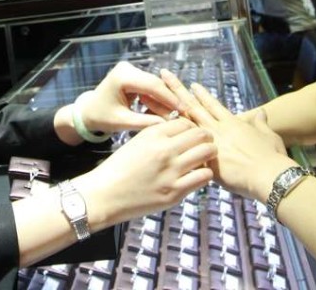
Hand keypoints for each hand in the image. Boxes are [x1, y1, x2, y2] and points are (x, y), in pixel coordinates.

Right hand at [73, 118, 214, 227]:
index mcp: (153, 134)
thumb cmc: (119, 168)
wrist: (105, 194)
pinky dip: (205, 173)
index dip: (193, 127)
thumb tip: (183, 129)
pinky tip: (198, 174)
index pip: (186, 122)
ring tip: (205, 158)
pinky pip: (204, 176)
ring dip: (210, 154)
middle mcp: (164, 150)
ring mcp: (171, 172)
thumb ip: (159, 134)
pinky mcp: (174, 192)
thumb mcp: (137, 141)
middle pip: (201, 134)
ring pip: (207, 153)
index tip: (193, 134)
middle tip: (206, 144)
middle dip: (207, 138)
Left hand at [77, 61, 182, 133]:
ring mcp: (131, 70)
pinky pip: (150, 86)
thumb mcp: (123, 123)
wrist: (88, 111)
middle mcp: (128, 68)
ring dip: (166, 98)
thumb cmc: (101, 117)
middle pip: (155, 83)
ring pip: (155, 84)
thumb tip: (169, 124)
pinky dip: (158, 97)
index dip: (169, 97)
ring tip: (178, 112)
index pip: (152, 85)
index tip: (183, 109)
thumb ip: (145, 122)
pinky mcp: (133, 75)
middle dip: (170, 98)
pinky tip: (167, 109)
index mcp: (122, 77)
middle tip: (185, 113)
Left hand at [160, 69, 294, 201]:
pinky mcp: (204, 162)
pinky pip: (182, 151)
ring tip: (151, 98)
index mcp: (231, 123)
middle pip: (192, 107)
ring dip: (166, 110)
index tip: (190, 84)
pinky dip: (170, 143)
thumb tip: (261, 113)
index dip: (200, 94)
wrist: (268, 175)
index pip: (211, 105)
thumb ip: (261, 124)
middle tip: (163, 75)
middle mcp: (217, 130)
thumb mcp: (268, 135)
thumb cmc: (271, 156)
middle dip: (177, 90)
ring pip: (183, 124)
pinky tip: (155, 137)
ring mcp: (209, 144)